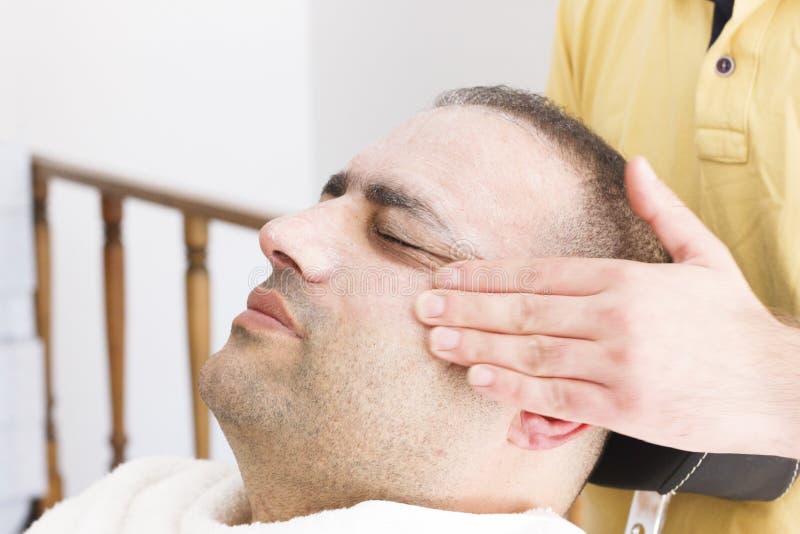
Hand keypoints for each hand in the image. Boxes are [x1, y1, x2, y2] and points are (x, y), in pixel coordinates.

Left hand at [415, 157, 799, 457]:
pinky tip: (478, 377)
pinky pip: (555, 396)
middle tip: (423, 306)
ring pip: (530, 351)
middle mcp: (614, 318)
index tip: (448, 276)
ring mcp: (617, 364)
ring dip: (477, 344)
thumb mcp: (703, 255)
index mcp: (626, 280)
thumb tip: (635, 163)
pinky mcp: (624, 407)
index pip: (538, 272)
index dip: (487, 274)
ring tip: (435, 339)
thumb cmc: (734, 323)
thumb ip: (661, 211)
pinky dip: (512, 387)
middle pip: (523, 310)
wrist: (781, 383)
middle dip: (467, 307)